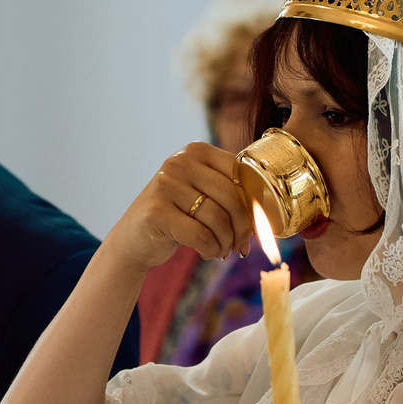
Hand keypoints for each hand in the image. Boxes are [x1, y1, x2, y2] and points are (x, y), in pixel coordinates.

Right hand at [106, 143, 251, 269]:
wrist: (134, 238)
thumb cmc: (178, 216)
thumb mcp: (202, 194)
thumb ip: (229, 192)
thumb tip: (267, 214)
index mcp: (195, 151)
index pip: (239, 172)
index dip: (254, 202)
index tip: (256, 225)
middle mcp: (179, 162)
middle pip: (231, 196)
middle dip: (243, 227)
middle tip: (242, 245)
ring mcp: (165, 185)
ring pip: (218, 218)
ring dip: (227, 242)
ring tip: (223, 250)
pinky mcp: (156, 212)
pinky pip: (201, 235)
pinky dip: (212, 250)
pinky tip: (209, 253)